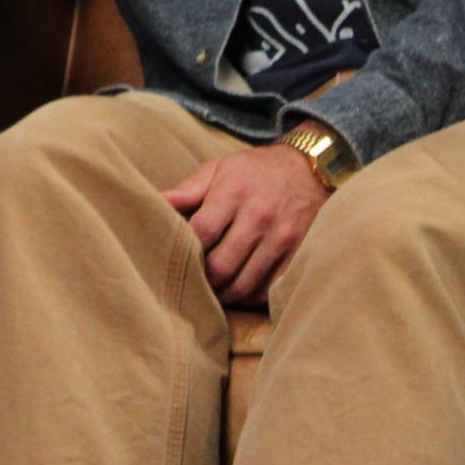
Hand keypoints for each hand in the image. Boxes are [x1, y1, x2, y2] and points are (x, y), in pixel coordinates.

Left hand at [164, 142, 327, 304]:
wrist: (309, 169)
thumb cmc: (254, 170)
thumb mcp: (219, 168)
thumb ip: (188, 189)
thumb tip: (156, 203)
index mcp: (234, 192)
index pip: (202, 232)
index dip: (186, 251)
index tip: (175, 259)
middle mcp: (260, 216)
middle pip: (222, 265)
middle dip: (203, 280)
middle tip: (191, 285)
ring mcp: (283, 237)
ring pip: (246, 283)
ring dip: (224, 295)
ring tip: (211, 294)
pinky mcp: (301, 252)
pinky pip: (271, 287)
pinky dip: (251, 296)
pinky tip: (238, 291)